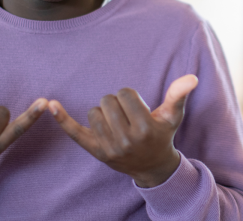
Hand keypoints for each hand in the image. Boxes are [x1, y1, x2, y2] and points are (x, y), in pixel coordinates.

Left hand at [48, 75, 198, 187]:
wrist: (152, 166)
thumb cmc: (162, 134)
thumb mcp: (173, 116)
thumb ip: (178, 95)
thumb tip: (192, 77)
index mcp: (145, 128)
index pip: (125, 93)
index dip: (130, 96)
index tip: (136, 108)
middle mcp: (126, 139)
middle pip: (108, 100)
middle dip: (116, 103)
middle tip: (126, 117)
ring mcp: (109, 147)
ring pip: (94, 111)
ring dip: (104, 112)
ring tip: (116, 123)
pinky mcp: (95, 151)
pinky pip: (75, 132)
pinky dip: (62, 118)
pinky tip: (50, 105)